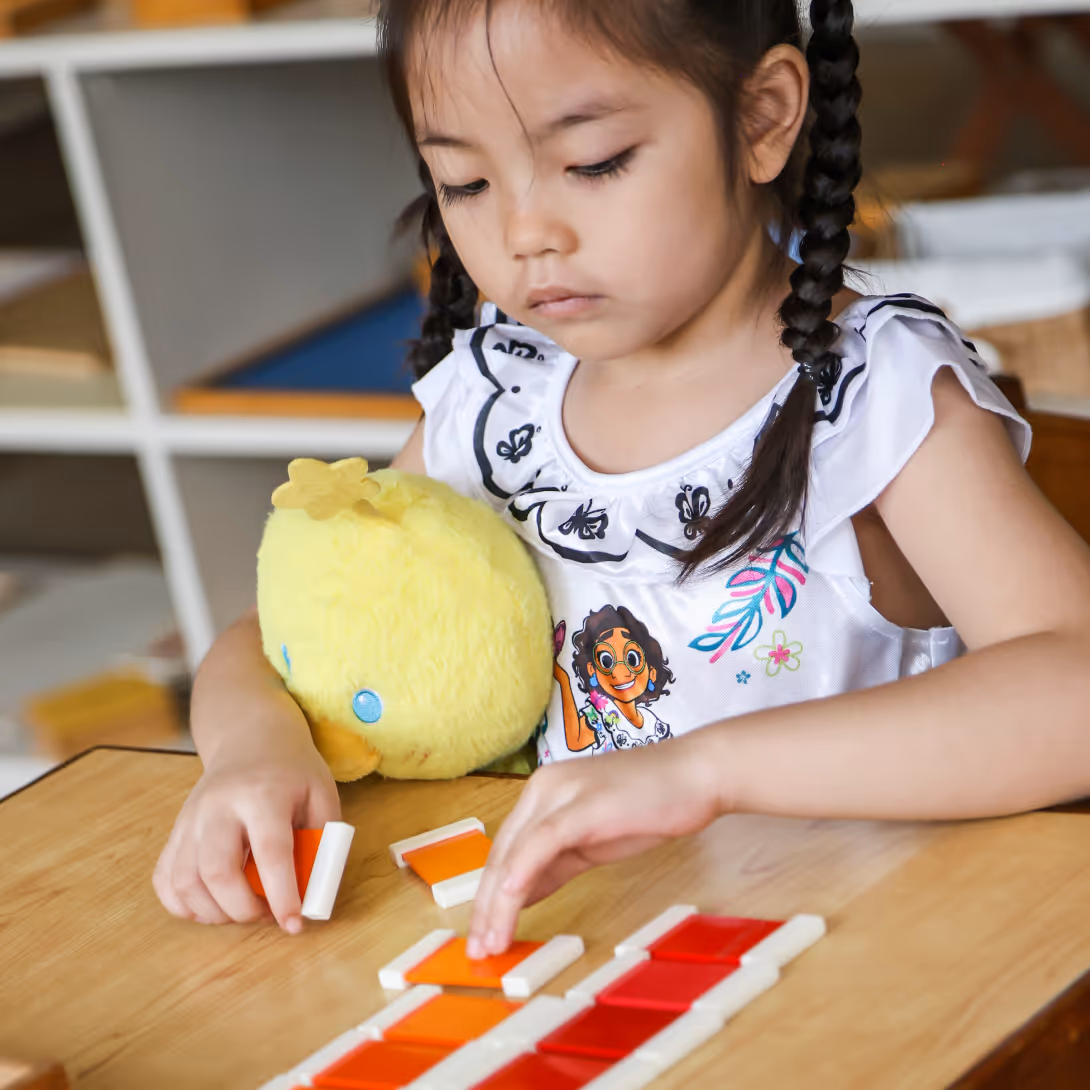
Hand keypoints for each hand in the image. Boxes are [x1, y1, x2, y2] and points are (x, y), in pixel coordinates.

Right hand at [153, 726, 340, 933]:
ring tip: (243, 910)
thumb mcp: (322, 794)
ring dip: (214, 912)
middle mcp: (218, 806)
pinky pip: (164, 880)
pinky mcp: (174, 832)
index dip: (282, 894)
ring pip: (185, 881)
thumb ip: (323, 842)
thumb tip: (316, 894)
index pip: (270, 851)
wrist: (250, 739)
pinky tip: (212, 906)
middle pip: (217, 870)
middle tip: (266, 914)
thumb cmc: (291, 772)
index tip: (294, 924)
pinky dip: (184, 905)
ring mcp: (190, 819)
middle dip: (243, 909)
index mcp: (262, 793)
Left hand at [467, 732, 725, 956]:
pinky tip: (511, 904)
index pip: (505, 850)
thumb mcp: (592, 841)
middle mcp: (543, 788)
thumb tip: (521, 895)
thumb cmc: (651, 806)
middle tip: (478, 948)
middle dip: (486, 906)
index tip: (484, 932)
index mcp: (543, 793)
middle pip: (502, 854)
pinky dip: (523, 875)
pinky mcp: (582, 805)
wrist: (696, 776)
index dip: (489, 895)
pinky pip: (543, 843)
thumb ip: (555, 863)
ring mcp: (560, 793)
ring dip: (498, 903)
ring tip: (492, 942)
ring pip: (515, 852)